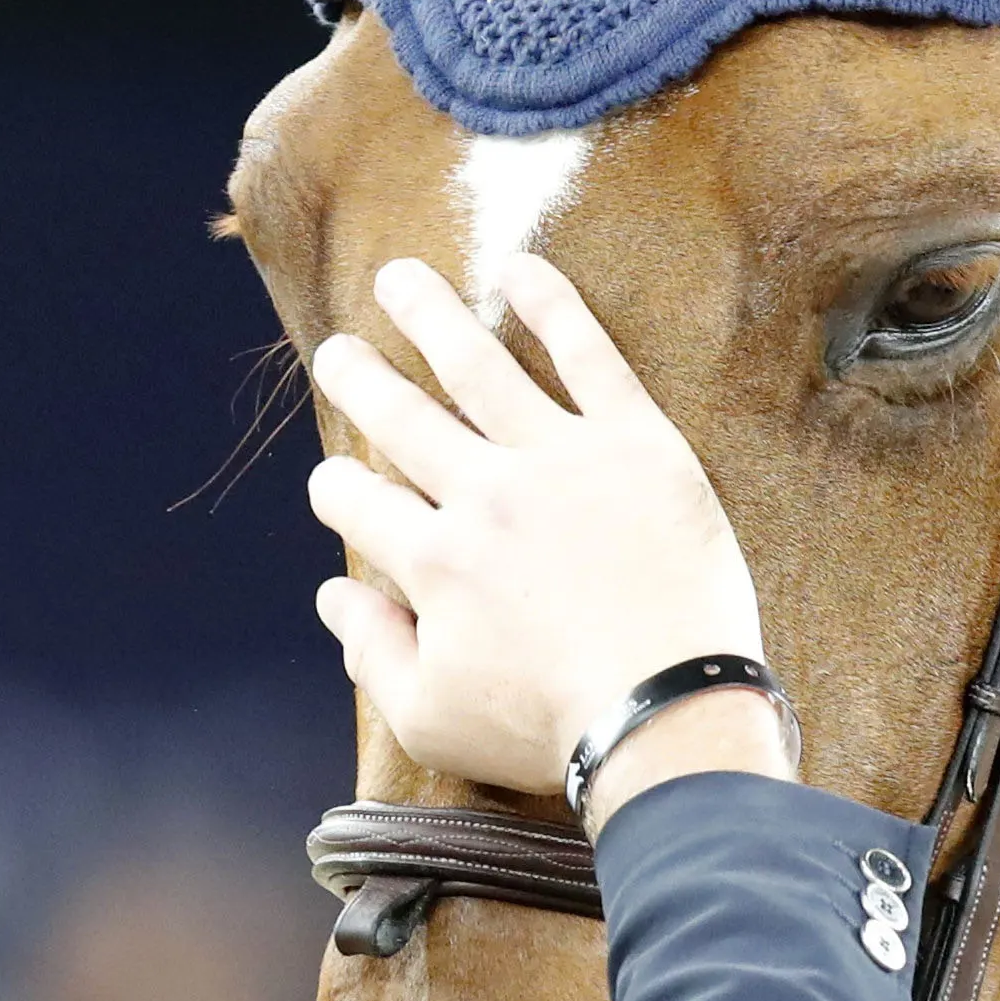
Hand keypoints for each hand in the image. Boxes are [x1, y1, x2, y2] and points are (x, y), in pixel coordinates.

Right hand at [302, 253, 773, 806]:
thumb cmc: (550, 732)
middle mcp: (483, 495)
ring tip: (400, 279)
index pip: (360, 502)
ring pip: (477, 366)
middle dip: (360, 379)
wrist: (668, 715)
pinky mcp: (635, 442)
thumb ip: (372, 655)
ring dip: (430, 316)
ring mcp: (559, 459)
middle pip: (404, 418)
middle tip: (338, 350)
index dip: (337, 490)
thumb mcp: (431, 720)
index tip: (335, 484)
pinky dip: (551, 306)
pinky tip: (519, 269)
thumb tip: (331, 599)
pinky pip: (587, 356)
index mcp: (433, 561)